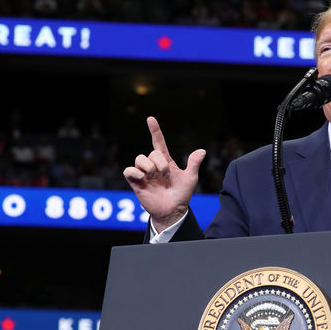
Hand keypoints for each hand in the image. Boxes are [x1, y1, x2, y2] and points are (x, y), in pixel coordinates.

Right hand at [123, 117, 205, 232]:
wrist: (173, 211)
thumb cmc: (181, 195)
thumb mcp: (190, 178)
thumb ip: (194, 164)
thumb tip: (202, 151)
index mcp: (166, 162)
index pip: (158, 142)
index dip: (155, 131)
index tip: (150, 119)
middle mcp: (153, 166)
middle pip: (151, 153)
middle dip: (160, 162)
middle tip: (165, 175)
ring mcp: (144, 174)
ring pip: (139, 159)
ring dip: (149, 166)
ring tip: (154, 177)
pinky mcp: (136, 183)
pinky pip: (128, 171)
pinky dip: (134, 171)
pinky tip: (142, 177)